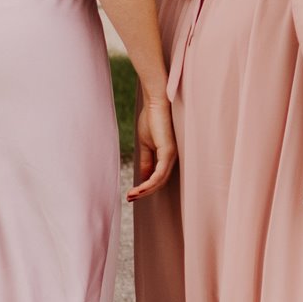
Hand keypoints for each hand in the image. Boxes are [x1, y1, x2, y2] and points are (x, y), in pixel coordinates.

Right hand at [128, 85, 175, 200]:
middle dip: (145, 193)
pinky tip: (138, 189)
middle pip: (160, 183)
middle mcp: (172, 158)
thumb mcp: (146, 144)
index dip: (146, 188)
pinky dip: (148, 184)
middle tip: (130, 198)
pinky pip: (159, 175)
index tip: (132, 194)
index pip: (159, 178)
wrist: (155, 102)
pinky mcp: (168, 152)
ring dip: (145, 191)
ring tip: (131, 196)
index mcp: (167, 156)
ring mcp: (172, 156)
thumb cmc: (152, 119)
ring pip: (160, 181)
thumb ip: (146, 161)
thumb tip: (143, 177)